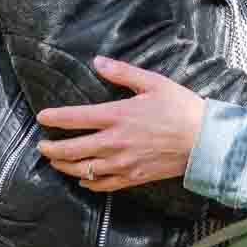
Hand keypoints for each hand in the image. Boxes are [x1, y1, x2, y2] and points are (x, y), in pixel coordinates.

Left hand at [35, 57, 205, 193]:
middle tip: (42, 146)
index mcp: (117, 116)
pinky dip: (87, 183)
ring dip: (64, 166)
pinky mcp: (132, 178)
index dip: (55, 118)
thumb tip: (98, 61)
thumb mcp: (153, 82)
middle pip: (72, 150)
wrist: (203, 140)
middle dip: (52, 149)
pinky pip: (102, 185)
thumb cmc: (180, 107)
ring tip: (55, 161)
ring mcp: (121, 163)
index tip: (42, 117)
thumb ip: (122, 73)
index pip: (76, 118)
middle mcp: (114, 142)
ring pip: (82, 170)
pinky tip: (82, 179)